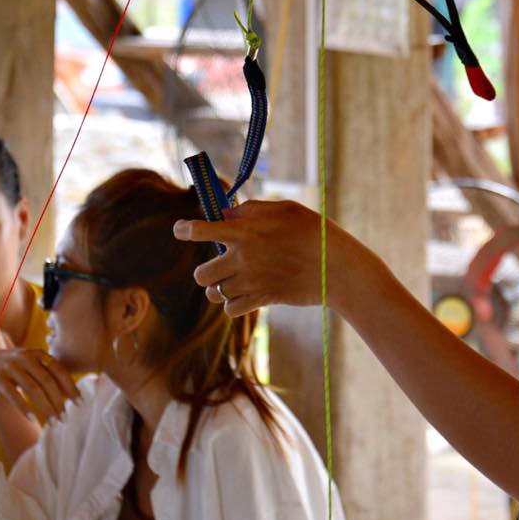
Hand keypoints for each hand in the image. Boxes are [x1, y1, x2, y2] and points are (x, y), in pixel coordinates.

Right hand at [0, 323, 79, 423]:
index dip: (70, 387)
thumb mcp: (31, 365)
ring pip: (33, 389)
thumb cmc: (14, 367)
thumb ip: (48, 374)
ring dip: (45, 407)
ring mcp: (11, 367)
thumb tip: (69, 393)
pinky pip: (14, 395)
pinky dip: (25, 407)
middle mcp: (25, 358)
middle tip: (65, 417)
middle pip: (47, 381)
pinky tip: (33, 418)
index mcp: (37, 353)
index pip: (59, 371)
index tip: (80, 403)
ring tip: (54, 422)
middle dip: (58, 401)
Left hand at [173, 200, 388, 317]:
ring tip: (237, 280)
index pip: (201, 231)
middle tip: (223, 264)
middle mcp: (243, 259)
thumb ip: (252, 210)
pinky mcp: (262, 300)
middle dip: (207, 270)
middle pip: (200, 273)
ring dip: (221, 288)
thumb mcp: (286, 209)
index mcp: (245, 231)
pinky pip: (232, 310)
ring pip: (215, 293)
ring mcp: (251, 282)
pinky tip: (248, 293)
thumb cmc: (315, 232)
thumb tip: (225, 215)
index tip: (181, 230)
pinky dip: (235, 304)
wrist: (338, 267)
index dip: (184, 230)